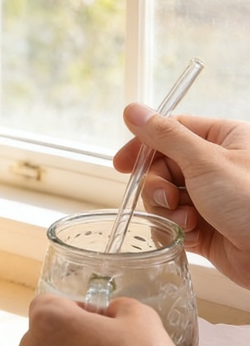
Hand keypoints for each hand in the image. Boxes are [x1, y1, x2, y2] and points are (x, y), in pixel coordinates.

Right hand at [114, 103, 249, 288]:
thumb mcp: (205, 162)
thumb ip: (165, 136)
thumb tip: (133, 110)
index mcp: (224, 139)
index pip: (171, 131)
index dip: (144, 146)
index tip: (122, 164)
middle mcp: (217, 165)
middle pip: (162, 166)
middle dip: (158, 186)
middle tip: (167, 197)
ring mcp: (212, 197)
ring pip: (164, 196)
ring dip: (168, 210)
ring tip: (187, 221)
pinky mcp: (207, 226)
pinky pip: (173, 221)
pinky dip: (176, 228)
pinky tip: (192, 234)